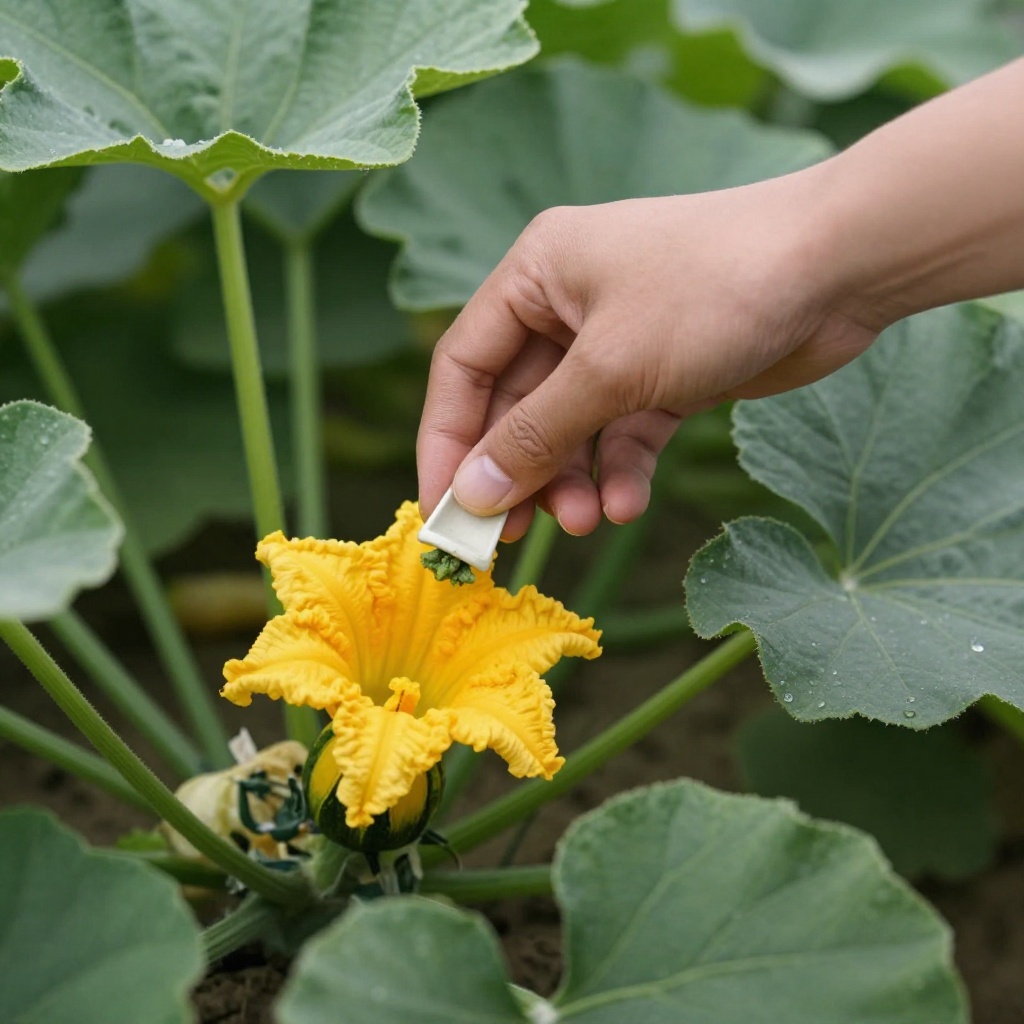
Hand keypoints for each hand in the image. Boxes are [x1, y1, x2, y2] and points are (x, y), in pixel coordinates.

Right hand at [417, 169, 878, 539]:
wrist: (840, 266)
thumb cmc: (712, 291)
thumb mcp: (609, 368)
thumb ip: (535, 435)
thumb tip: (472, 494)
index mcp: (536, 275)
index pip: (463, 367)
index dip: (447, 443)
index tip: (445, 512)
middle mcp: (569, 305)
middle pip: (516, 405)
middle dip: (519, 472)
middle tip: (512, 537)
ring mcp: (619, 341)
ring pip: (571, 427)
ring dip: (572, 480)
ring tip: (586, 521)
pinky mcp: (664, 373)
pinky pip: (623, 432)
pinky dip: (621, 470)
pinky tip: (627, 503)